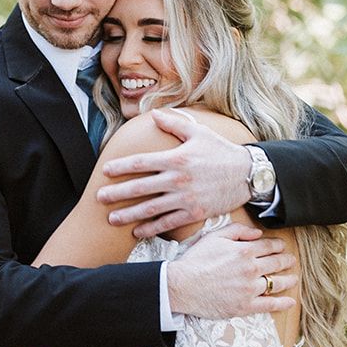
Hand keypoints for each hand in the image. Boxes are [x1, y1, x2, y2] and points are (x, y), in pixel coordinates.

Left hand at [96, 109, 251, 238]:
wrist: (247, 174)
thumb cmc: (222, 151)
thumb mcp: (199, 132)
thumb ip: (174, 123)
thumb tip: (154, 115)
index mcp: (176, 158)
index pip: (141, 162)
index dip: (121, 167)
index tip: (106, 171)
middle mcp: (178, 179)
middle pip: (140, 187)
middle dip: (117, 193)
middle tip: (99, 197)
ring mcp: (185, 198)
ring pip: (151, 208)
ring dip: (129, 214)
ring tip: (113, 219)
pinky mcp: (194, 213)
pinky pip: (168, 223)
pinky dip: (151, 229)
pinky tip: (138, 232)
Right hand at [165, 221, 297, 318]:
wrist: (182, 285)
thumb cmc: (196, 260)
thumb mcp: (214, 236)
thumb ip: (238, 231)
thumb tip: (258, 234)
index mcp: (244, 251)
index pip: (269, 246)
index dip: (278, 245)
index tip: (282, 246)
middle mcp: (250, 269)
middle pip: (277, 263)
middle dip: (287, 260)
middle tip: (291, 260)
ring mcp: (250, 289)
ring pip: (277, 283)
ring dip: (288, 280)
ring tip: (293, 278)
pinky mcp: (245, 306)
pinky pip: (270, 304)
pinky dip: (282, 303)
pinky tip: (290, 302)